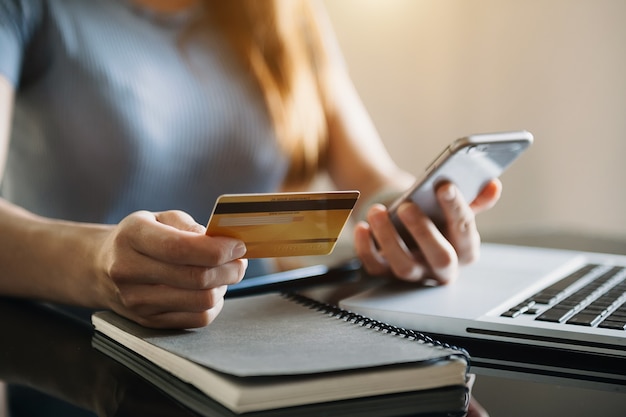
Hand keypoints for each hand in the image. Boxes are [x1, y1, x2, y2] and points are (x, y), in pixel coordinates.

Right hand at [94, 210, 246, 328]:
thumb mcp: (158, 218)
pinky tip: (211, 290)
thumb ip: (188, 226)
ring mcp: (136, 301)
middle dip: (229, 269)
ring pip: (201, 302)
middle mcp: (129, 271)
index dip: (218, 249)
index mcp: (132, 237)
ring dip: (223, 287)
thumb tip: (218, 241)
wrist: (99, 267)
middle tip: (240, 261)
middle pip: (196, 278)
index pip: (181, 248)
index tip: (238, 245)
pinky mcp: (147, 322)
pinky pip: (197, 319)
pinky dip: (214, 305)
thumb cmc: (139, 238)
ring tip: (224, 274)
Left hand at [353, 179, 500, 283]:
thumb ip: (474, 199)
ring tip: (377, 211)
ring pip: (404, 266)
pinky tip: (363, 227)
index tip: (444, 185)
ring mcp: (414, 272)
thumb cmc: (432, 214)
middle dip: (424, 231)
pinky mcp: (386, 273)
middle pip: (441, 258)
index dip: (456, 209)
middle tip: (408, 206)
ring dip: (388, 237)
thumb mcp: (452, 207)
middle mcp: (442, 267)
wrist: (403, 222)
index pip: (466, 232)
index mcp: (465, 249)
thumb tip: (492, 185)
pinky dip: (365, 247)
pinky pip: (374, 266)